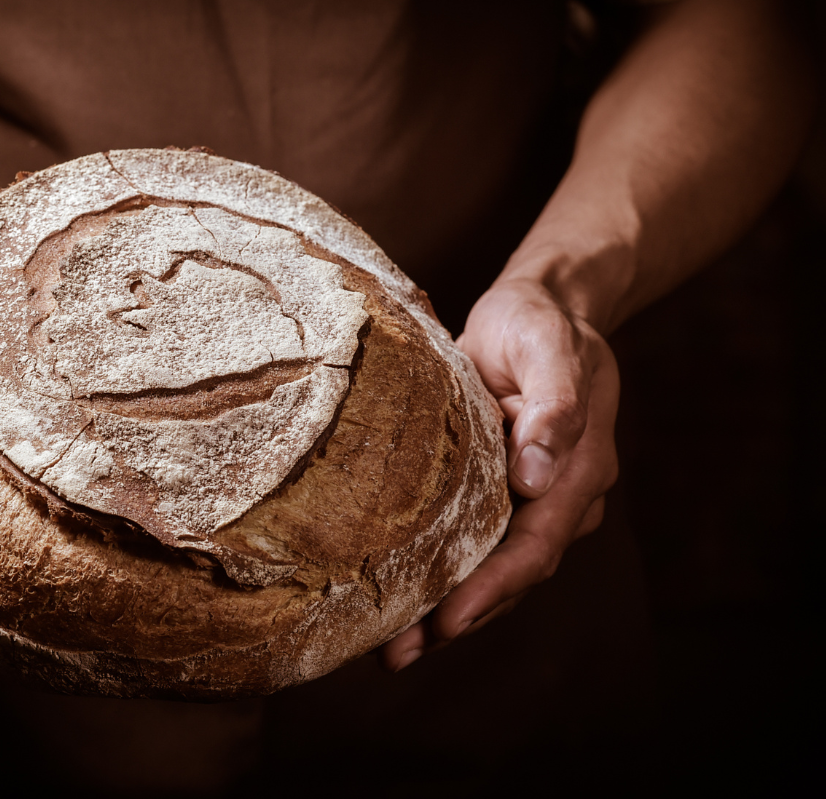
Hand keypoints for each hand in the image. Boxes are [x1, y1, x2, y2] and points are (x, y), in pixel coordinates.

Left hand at [381, 277, 618, 670]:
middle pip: (512, 575)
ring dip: (444, 612)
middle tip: (398, 656)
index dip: (493, 586)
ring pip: (490, 571)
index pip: (537, 544)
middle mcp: (557, 499)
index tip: (449, 620)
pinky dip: (439, 578)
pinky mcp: (497, 496)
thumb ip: (553, 408)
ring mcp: (529, 503)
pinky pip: (472, 546)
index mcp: (578, 471)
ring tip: (390, 651)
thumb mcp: (549, 348)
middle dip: (458, 618)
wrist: (537, 312)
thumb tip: (535, 476)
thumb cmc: (539, 326)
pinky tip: (398, 603)